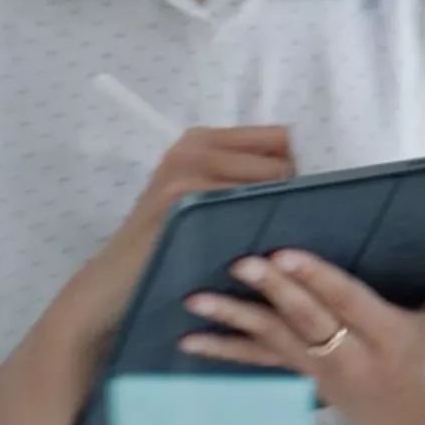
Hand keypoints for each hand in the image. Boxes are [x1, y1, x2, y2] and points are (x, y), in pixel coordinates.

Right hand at [64, 125, 293, 340]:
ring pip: (273, 179)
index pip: (280, 137)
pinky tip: (252, 250)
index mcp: (203, 139)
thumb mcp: (206, 201)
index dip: (298, 167)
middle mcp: (195, 145)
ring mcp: (187, 168)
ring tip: (266, 241)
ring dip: (279, 210)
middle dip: (292, 189)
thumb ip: (244, 178)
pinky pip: (249, 203)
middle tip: (282, 226)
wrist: (111, 287)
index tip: (301, 200)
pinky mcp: (182, 197)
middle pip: (283, 156)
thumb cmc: (170, 246)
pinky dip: (259, 226)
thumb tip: (313, 174)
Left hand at [179, 244, 424, 424]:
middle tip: (243, 263)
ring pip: (272, 341)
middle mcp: (350, 355)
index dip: (317, 280)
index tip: (286, 255)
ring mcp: (320, 369)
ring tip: (198, 299)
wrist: (407, 422)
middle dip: (273, 290)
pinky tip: (189, 340)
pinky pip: (255, 361)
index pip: (347, 303)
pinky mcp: (299, 375)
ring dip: (233, 320)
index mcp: (389, 335)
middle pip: (306, 320)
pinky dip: (221, 349)